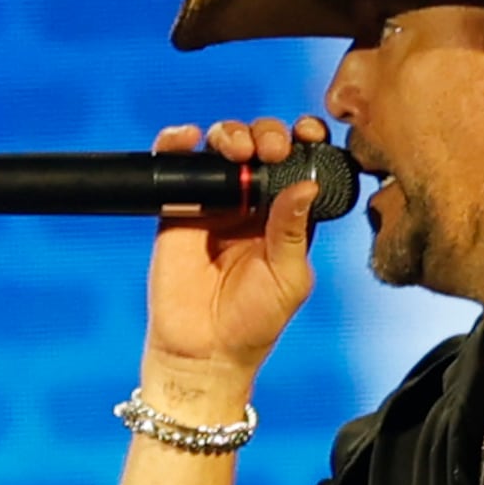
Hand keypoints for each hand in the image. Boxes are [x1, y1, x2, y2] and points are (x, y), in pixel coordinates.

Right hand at [142, 115, 328, 396]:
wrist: (203, 351)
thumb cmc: (253, 321)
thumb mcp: (287, 276)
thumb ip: (293, 229)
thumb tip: (306, 184)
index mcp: (285, 214)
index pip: (298, 162)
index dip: (304, 139)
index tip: (308, 133)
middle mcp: (251, 202)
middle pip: (259, 144)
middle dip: (266, 134)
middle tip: (269, 151)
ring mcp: (213, 202)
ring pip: (220, 146)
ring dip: (230, 133)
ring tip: (236, 150)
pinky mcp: (176, 208)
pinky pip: (174, 165)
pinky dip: (176, 142)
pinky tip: (187, 139)